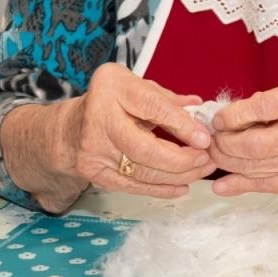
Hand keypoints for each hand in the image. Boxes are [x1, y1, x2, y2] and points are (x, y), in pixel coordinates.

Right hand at [65, 63, 214, 198]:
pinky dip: (160, 189)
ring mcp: (94, 150)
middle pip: (145, 148)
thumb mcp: (138, 87)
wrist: (70, 128)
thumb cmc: (112, 102)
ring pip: (142, 172)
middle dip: (181, 159)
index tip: (205, 138)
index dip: (182, 125)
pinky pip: (133, 186)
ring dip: (178, 175)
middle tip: (206, 159)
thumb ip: (168, 99)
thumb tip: (201, 107)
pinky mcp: (94, 173)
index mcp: (113, 87)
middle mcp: (98, 119)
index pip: (153, 107)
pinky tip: (181, 185)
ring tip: (201, 170)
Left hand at [208, 75, 277, 196]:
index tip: (219, 118)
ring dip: (228, 162)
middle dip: (224, 143)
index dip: (233, 115)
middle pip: (255, 143)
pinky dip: (239, 185)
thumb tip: (226, 118)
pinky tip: (222, 184)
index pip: (264, 107)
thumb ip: (272, 102)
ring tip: (216, 154)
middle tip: (212, 139)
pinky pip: (266, 185)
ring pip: (256, 165)